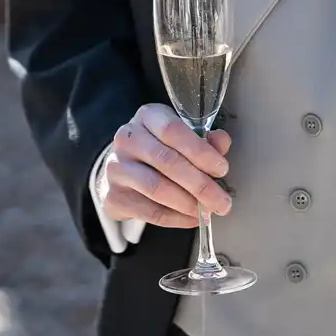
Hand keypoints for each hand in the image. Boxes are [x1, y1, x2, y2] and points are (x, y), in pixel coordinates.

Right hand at [98, 103, 233, 228]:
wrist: (125, 170)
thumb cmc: (160, 149)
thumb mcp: (182, 137)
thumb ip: (204, 140)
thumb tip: (221, 142)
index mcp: (148, 116)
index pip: (173, 130)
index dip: (200, 151)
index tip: (221, 169)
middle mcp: (127, 138)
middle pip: (167, 161)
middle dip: (200, 184)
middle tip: (222, 201)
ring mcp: (117, 167)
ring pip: (157, 188)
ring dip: (188, 203)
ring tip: (207, 211)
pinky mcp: (114, 196)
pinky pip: (149, 211)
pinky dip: (175, 218)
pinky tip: (191, 218)